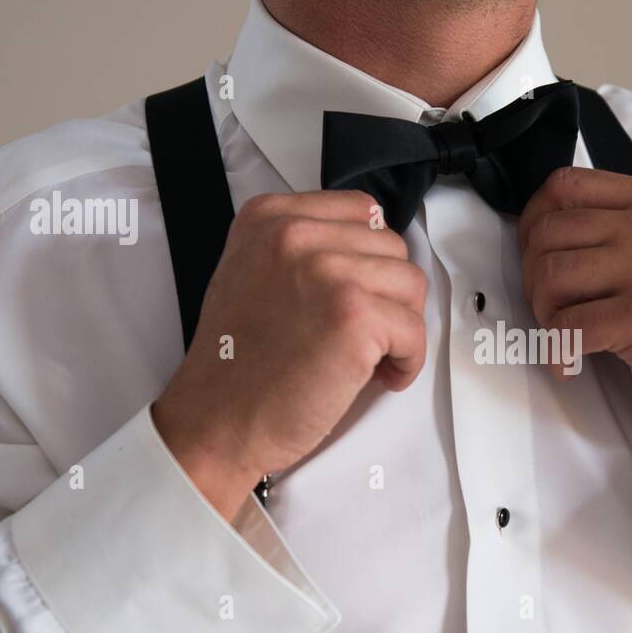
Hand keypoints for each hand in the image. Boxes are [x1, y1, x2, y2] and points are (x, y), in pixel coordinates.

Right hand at [152, 190, 426, 519]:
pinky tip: (378, 378)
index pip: (363, 211)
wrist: (216, 421)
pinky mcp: (355, 316)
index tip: (360, 294)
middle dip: (388, 295)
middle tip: (363, 335)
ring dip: (401, 327)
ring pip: (411, 284)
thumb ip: (303, 248)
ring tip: (368, 358)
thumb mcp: (251, 272)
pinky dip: (407, 361)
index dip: (371, 259)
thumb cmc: (236, 362)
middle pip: (392, 247)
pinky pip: (415, 330)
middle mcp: (297, 235)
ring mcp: (328, 272)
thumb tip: (367, 252)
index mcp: (270, 217)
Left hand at [518, 167, 631, 479]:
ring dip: (544, 314)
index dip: (533, 220)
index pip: (566, 185)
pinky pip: (566, 325)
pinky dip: (558, 351)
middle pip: (549, 232)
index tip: (534, 254)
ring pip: (550, 275)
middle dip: (532, 276)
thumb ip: (615, 226)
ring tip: (564, 335)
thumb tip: (538, 225)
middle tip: (550, 309)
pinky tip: (571, 363)